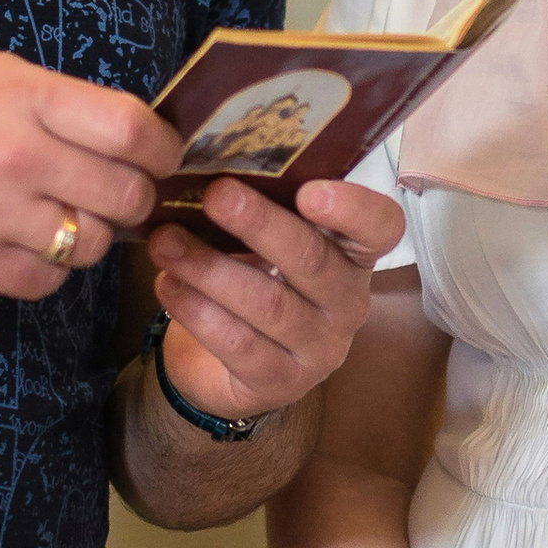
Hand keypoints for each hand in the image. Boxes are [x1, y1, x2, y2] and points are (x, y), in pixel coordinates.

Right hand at [0, 51, 177, 298]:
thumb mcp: (0, 77)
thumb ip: (70, 103)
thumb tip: (148, 138)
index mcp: (26, 99)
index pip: (132, 132)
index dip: (163, 150)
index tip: (161, 158)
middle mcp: (11, 156)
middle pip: (125, 195)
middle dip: (134, 197)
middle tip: (118, 192)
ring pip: (92, 244)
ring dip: (90, 234)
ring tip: (62, 212)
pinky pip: (49, 281)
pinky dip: (50, 267)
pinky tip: (26, 240)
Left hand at [147, 177, 405, 424]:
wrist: (234, 368)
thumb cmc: (257, 281)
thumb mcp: (269, 243)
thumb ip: (264, 207)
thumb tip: (211, 164)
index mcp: (353, 254)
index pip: (381, 228)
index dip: (352, 209)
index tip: (308, 191)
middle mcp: (347, 302)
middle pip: (312, 260)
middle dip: (260, 224)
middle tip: (216, 195)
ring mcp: (319, 348)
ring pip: (267, 303)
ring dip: (210, 268)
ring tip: (167, 242)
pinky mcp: (281, 382)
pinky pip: (238, 343)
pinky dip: (197, 311)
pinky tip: (167, 284)